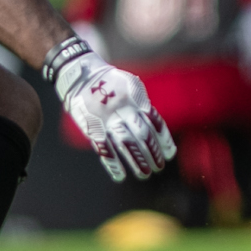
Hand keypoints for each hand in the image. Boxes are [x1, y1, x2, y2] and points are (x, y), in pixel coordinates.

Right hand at [52, 47, 175, 181]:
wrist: (81, 75)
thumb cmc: (110, 82)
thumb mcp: (130, 84)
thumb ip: (142, 103)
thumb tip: (155, 126)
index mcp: (134, 98)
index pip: (154, 121)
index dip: (163, 139)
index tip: (170, 154)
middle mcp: (122, 109)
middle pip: (141, 134)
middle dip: (152, 153)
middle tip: (159, 167)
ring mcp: (106, 119)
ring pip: (124, 143)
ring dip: (136, 161)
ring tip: (144, 174)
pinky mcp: (92, 127)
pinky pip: (103, 148)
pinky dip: (112, 164)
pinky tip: (120, 176)